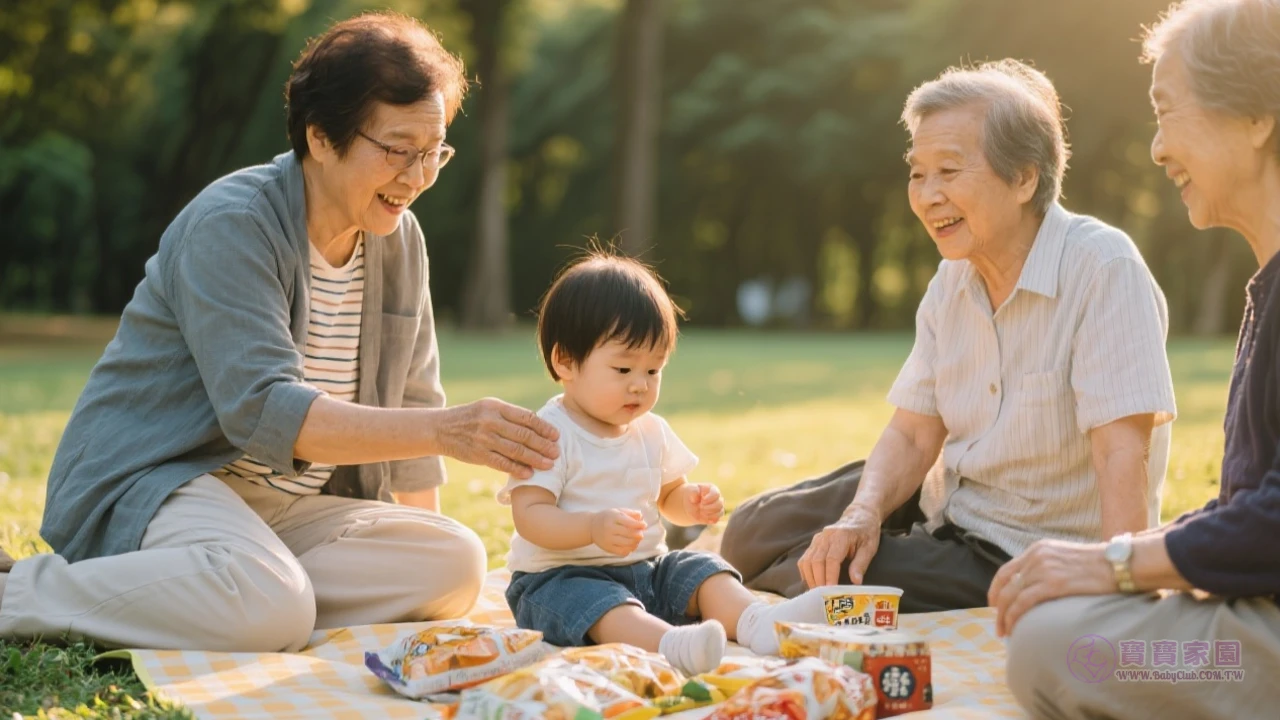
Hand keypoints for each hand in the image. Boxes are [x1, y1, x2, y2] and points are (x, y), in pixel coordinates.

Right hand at [435, 398, 559, 477]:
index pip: (526, 417)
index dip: (543, 427)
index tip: (556, 435)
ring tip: (549, 464)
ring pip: (515, 450)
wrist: (441, 428)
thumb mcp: (488, 407)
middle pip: (523, 435)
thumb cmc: (471, 417)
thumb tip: (537, 426)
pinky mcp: (478, 454)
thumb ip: (509, 415)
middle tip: (557, 452)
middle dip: (543, 445)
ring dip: (535, 459)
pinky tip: (529, 473)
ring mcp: (484, 438)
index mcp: (496, 407)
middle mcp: (491, 421)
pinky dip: (517, 469)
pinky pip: (502, 463)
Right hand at [591, 508, 647, 555]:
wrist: (591, 527)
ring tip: (637, 540)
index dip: (639, 525)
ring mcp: (608, 539)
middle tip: (641, 534)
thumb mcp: (618, 511)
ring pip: (627, 544)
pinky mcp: (608, 548)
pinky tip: (631, 546)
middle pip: (629, 534)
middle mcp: (610, 528)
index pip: (629, 522)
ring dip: (636, 543)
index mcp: (613, 517)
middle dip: (639, 534)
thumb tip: (641, 517)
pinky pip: (622, 552)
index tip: (644, 525)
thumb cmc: (608, 517)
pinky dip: (630, 550)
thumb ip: (630, 513)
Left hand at [683, 484, 723, 524]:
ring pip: (720, 512)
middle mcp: (717, 498)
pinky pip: (716, 520)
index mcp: (712, 489)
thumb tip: (696, 498)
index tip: (702, 500)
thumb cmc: (690, 494)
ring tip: (700, 512)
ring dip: (709, 513)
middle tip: (700, 507)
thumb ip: (693, 490)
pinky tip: (702, 517)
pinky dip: (709, 519)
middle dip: (709, 507)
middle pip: (720, 504)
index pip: (716, 494)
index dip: (709, 498)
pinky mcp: (714, 516)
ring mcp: (717, 508)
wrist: (687, 504)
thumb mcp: (690, 489)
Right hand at [798, 505, 881, 587]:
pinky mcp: (814, 542)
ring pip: (807, 560)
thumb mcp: (870, 547)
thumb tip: (856, 582)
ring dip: (810, 578)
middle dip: (818, 580)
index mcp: (841, 536)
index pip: (831, 559)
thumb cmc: (866, 532)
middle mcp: (826, 536)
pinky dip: (806, 572)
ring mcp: (818, 538)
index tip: (831, 590)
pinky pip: (805, 559)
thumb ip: (861, 564)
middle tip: (823, 597)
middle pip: (816, 561)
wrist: (859, 515)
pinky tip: (812, 583)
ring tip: (817, 593)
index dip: (830, 576)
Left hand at [988, 539, 1116, 637]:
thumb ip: (1050, 568)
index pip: (1007, 570)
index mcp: (1039, 549)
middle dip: (996, 606)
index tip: (994, 605)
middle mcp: (1037, 556)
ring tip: (1004, 632)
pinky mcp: (1053, 584)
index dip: (996, 589)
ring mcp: (1043, 569)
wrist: (1121, 563)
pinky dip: (1013, 617)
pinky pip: (1023, 603)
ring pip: (1010, 595)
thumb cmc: (1101, 565)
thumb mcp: (1067, 558)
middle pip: (1004, 584)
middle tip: (997, 624)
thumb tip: (1038, 589)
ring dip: (1003, 617)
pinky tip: (1013, 629)